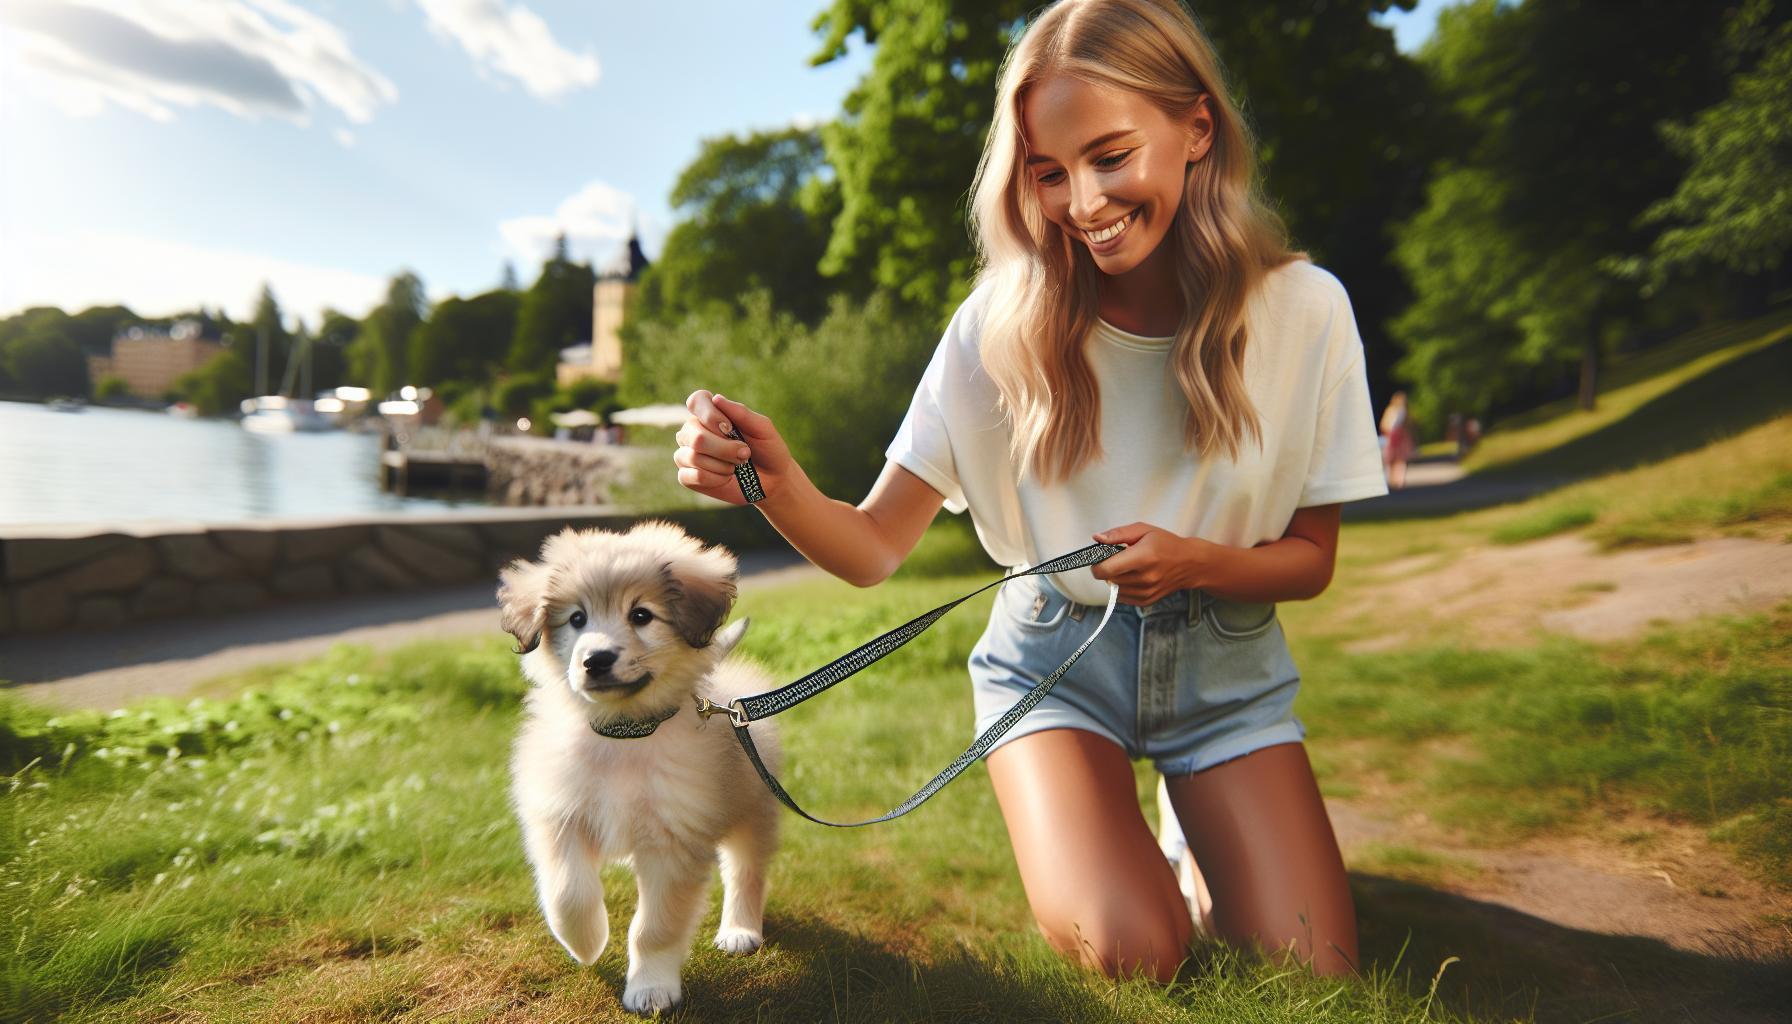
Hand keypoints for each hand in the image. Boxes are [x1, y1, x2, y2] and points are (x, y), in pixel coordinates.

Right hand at [675, 391, 795, 505]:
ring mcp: (687, 454)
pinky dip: (716, 479)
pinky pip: (695, 476)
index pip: (696, 401)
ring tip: (736, 466)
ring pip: (694, 457)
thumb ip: (741, 413)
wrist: (773, 481)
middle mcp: (693, 431)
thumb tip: (716, 398)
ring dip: (723, 465)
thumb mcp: (762, 429)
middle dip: (725, 449)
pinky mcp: (687, 477)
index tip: (729, 427)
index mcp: (709, 413)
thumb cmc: (767, 450)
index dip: (711, 415)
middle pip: (697, 437)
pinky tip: (726, 478)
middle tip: (745, 453)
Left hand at [1090, 522, 1210, 605]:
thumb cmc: (1166, 544)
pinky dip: (1122, 587)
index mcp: (1143, 558)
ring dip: (1115, 579)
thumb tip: (1097, 539)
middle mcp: (1144, 578)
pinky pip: (1122, 597)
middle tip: (1117, 559)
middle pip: (1108, 579)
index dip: (1096, 564)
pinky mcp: (1146, 601)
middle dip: (1107, 569)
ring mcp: (1146, 592)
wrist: (1189, 564)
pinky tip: (1133, 577)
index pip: (1106, 569)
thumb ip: (1118, 534)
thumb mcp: (1143, 530)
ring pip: (1113, 589)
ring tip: (1128, 567)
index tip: (1100, 557)